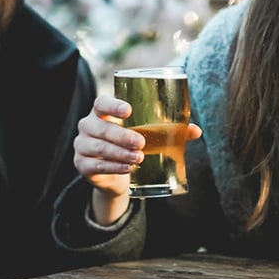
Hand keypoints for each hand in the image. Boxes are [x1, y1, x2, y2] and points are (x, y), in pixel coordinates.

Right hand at [73, 96, 201, 224]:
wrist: (114, 175)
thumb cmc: (130, 146)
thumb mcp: (147, 137)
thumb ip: (169, 132)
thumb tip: (196, 131)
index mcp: (101, 113)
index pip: (101, 103)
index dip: (113, 106)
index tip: (129, 111)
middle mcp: (88, 126)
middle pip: (101, 128)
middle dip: (121, 135)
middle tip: (141, 143)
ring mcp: (82, 146)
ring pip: (99, 148)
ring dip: (120, 153)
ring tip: (139, 158)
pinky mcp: (82, 164)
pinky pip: (97, 165)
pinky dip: (114, 167)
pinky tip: (128, 169)